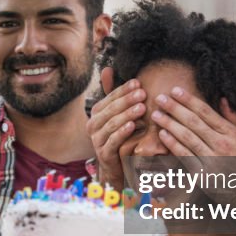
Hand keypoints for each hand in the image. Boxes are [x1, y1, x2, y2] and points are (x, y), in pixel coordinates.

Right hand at [86, 68, 144, 188]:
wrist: (118, 166)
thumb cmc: (121, 136)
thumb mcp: (117, 114)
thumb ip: (113, 93)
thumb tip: (107, 68)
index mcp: (97, 113)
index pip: (110, 97)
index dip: (123, 90)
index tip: (138, 83)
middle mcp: (93, 125)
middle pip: (110, 109)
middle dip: (127, 100)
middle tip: (143, 93)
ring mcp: (97, 140)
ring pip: (111, 124)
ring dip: (127, 115)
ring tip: (142, 108)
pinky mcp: (104, 154)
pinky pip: (112, 141)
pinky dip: (123, 132)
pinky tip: (133, 125)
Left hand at [151, 91, 235, 158]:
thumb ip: (234, 118)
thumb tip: (222, 99)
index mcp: (232, 134)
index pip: (207, 112)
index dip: (189, 100)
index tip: (175, 90)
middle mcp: (222, 145)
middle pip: (194, 122)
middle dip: (175, 108)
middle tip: (159, 98)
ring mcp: (212, 160)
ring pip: (187, 137)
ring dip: (169, 124)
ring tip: (156, 114)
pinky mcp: (202, 175)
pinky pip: (185, 156)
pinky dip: (173, 144)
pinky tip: (162, 134)